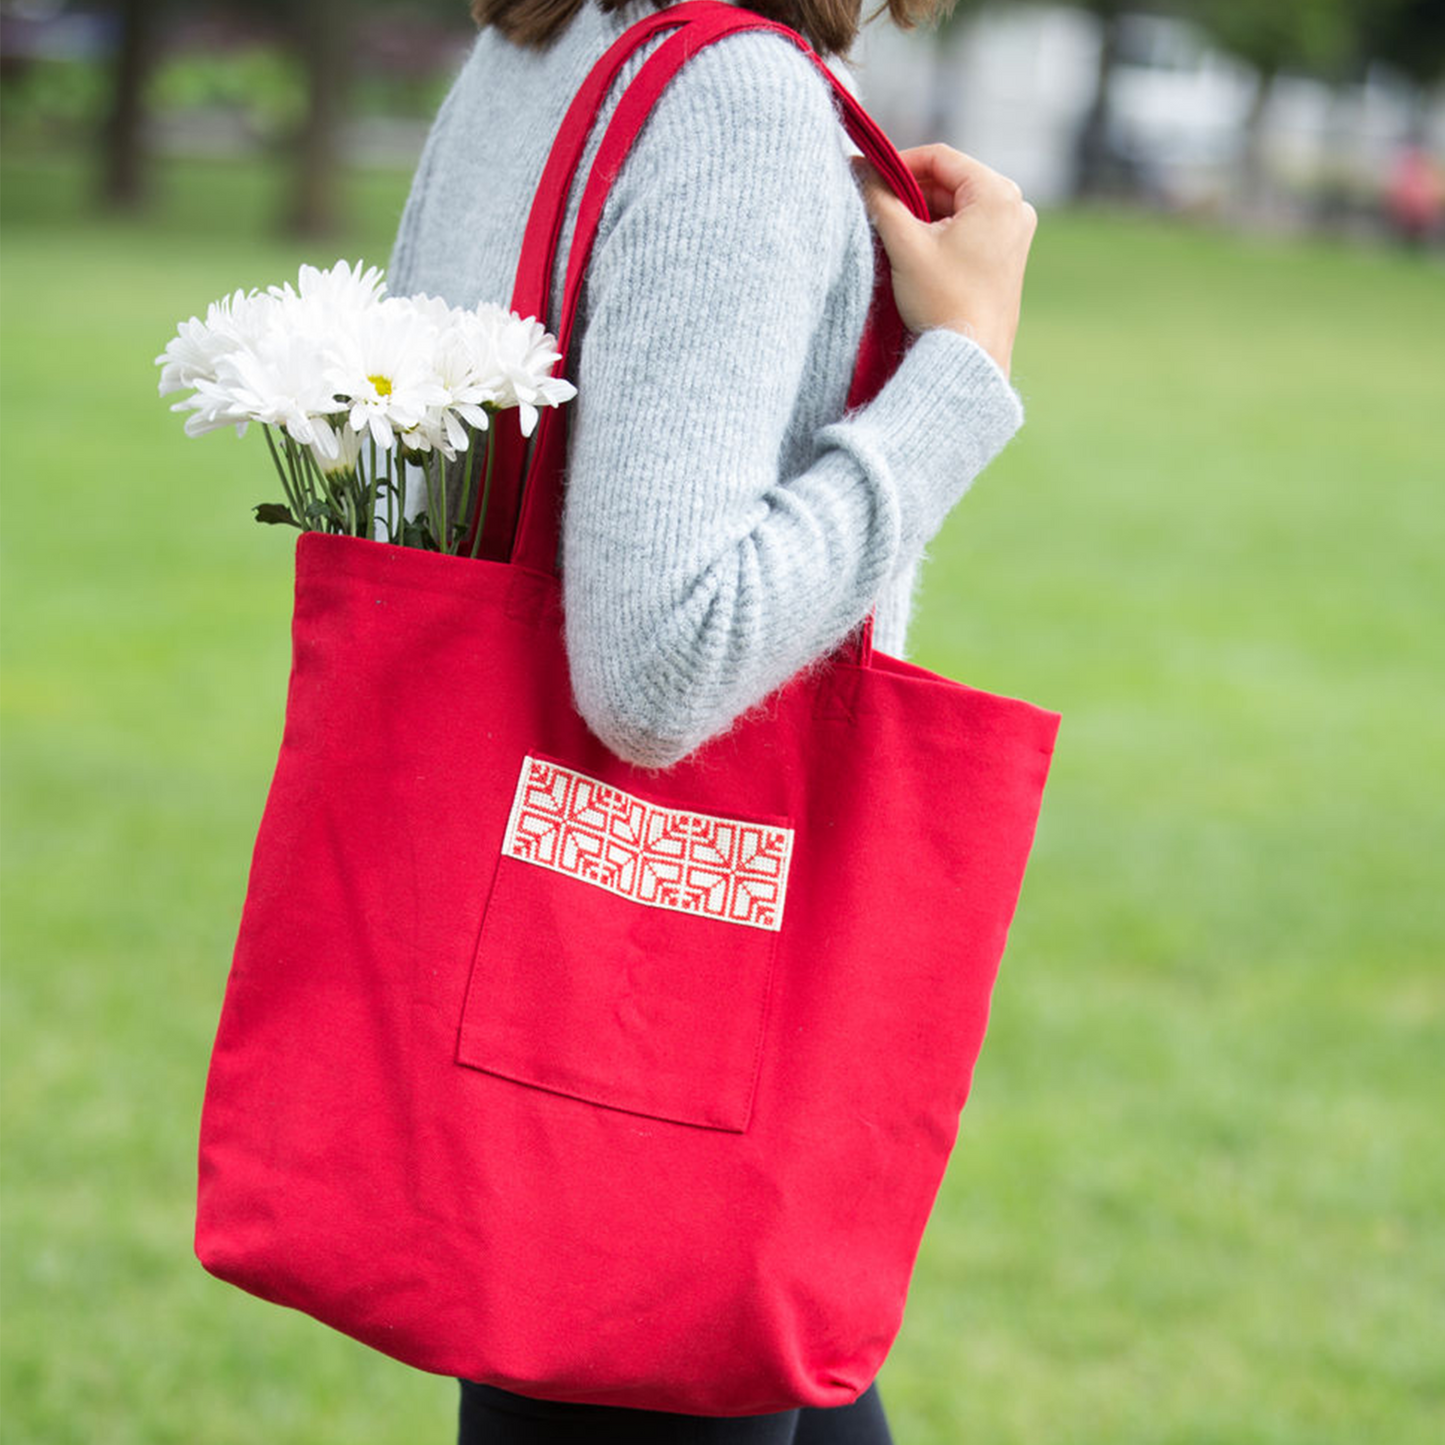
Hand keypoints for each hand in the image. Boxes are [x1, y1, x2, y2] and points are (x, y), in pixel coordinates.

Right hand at [852, 145, 1036, 376]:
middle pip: (950, 181)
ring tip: (891, 232)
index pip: (940, 158)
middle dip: (909, 191)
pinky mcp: (1006, 255)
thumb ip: (879, 200)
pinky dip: (938, 231)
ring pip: (956, 206)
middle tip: (874, 206)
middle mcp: (1014, 207)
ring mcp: (1014, 232)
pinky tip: (913, 250)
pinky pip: (967, 228)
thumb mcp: (905, 245)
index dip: (898, 163)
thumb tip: (856, 169)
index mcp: (997, 194)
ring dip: (921, 213)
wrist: (971, 358)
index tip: (869, 176)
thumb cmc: (943, 302)